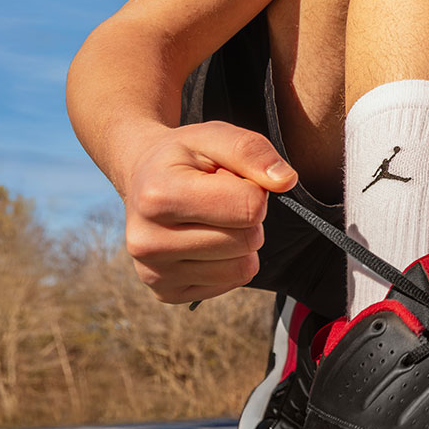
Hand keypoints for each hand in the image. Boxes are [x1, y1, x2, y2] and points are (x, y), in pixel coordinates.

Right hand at [122, 122, 297, 302]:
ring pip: (243, 268)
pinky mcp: (165, 293)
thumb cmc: (184, 157)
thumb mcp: (214, 136)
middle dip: (248, 218)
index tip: (232, 180)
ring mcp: (154, 273)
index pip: (249, 208)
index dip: (254, 191)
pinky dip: (229, 262)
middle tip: (220, 200)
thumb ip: (252, 150)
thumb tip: (285, 180)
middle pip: (248, 240)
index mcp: (157, 196)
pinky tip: (203, 239)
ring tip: (212, 220)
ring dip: (242, 243)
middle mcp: (147, 241)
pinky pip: (231, 283)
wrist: (143, 179)